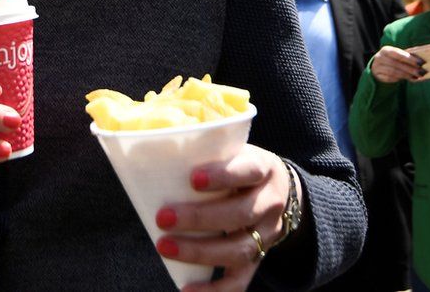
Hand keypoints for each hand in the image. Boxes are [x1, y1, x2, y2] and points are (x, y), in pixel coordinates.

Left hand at [154, 145, 295, 291]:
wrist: (280, 189)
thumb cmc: (239, 166)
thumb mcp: (233, 151)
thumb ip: (205, 153)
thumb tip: (149, 156)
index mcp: (263, 168)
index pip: (248, 170)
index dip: (222, 175)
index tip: (192, 179)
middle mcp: (270, 202)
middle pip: (240, 214)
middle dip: (199, 218)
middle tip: (163, 217)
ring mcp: (268, 233)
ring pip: (240, 248)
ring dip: (199, 251)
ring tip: (165, 247)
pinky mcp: (260, 257)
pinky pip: (241, 280)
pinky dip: (215, 289)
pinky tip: (188, 290)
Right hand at [369, 45, 422, 83]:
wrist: (378, 66)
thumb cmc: (393, 59)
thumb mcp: (397, 55)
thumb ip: (406, 56)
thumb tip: (421, 61)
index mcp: (386, 50)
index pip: (398, 53)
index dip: (410, 58)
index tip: (421, 63)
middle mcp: (379, 58)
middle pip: (396, 64)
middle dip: (410, 69)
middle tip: (421, 72)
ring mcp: (377, 67)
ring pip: (393, 72)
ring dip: (406, 75)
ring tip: (416, 77)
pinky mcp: (377, 75)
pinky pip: (390, 78)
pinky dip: (400, 79)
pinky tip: (408, 79)